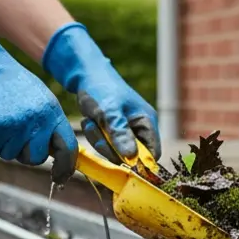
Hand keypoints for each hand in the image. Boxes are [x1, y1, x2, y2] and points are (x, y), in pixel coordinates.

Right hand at [0, 0, 77, 181]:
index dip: (65, 168)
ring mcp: (13, 127)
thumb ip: (49, 124)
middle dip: (24, 152)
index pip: (67, 148)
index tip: (60, 178)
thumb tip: (59, 153)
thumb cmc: (9, 82)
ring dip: (2, 143)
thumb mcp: (39, 97)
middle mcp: (35, 121)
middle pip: (35, 159)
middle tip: (13, 131)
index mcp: (51, 111)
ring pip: (10, 155)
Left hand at [41, 22, 160, 163]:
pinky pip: (106, 144)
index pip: (153, 154)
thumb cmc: (101, 88)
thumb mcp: (109, 112)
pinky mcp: (114, 130)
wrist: (85, 74)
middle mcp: (140, 128)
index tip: (119, 163)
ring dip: (100, 140)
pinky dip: (95, 135)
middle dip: (111, 148)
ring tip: (92, 121)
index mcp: (147, 122)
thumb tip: (131, 158)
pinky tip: (90, 120)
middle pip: (131, 156)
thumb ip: (120, 134)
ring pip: (115, 151)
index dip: (139, 163)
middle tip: (98, 131)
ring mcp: (127, 130)